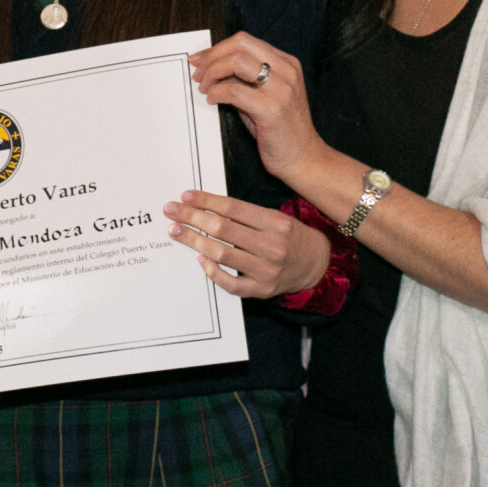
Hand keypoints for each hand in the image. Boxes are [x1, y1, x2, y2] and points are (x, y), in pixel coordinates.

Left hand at [164, 190, 331, 297]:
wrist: (316, 264)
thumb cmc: (289, 236)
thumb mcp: (274, 217)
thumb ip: (245, 214)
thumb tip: (206, 206)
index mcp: (274, 223)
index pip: (233, 208)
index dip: (206, 201)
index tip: (185, 196)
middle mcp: (271, 246)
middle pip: (223, 229)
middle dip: (193, 218)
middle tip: (171, 211)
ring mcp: (266, 270)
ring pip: (222, 254)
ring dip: (194, 242)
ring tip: (176, 231)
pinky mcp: (261, 290)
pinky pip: (231, 284)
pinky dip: (213, 272)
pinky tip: (200, 260)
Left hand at [188, 33, 331, 187]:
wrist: (304, 158)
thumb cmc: (281, 129)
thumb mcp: (266, 96)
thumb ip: (245, 79)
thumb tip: (213, 68)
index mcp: (286, 64)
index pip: (245, 41)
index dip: (217, 48)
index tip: (200, 59)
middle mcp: (286, 71)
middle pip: (240, 45)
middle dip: (212, 57)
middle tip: (198, 73)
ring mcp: (281, 89)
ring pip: (236, 62)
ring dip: (212, 73)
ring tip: (205, 88)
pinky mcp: (272, 109)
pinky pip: (234, 91)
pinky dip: (217, 93)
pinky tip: (213, 100)